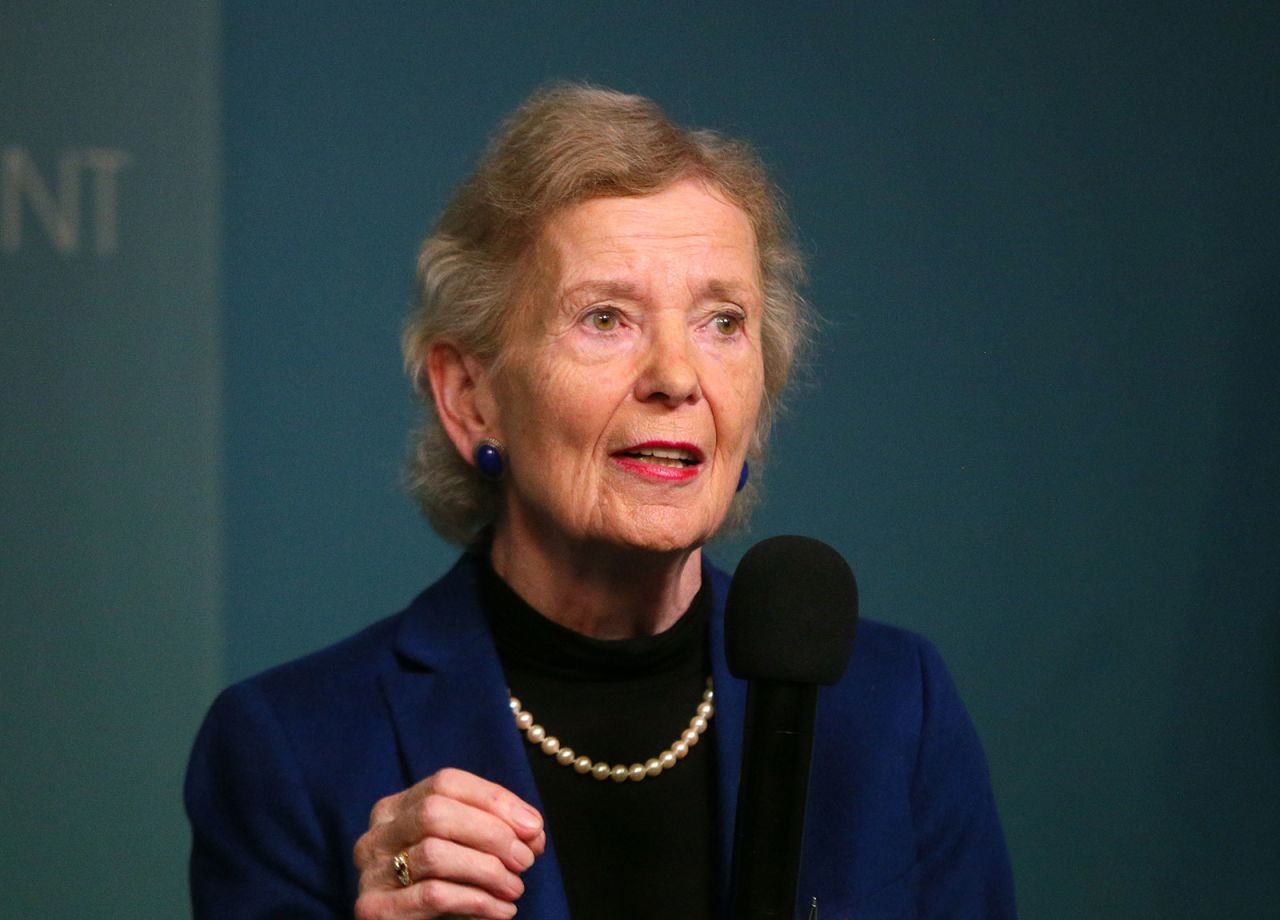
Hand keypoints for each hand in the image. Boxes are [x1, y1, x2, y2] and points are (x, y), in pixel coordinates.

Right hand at [353, 767, 544, 919]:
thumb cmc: (446, 891)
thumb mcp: (467, 853)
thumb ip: (495, 832)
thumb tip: (532, 829)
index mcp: (396, 809)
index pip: (445, 782)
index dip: (494, 799)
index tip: (533, 827)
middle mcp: (377, 835)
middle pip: (435, 812)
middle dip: (491, 833)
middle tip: (526, 859)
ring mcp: (371, 873)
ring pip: (434, 853)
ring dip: (487, 870)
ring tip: (515, 888)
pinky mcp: (375, 909)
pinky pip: (432, 895)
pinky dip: (477, 901)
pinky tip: (501, 910)